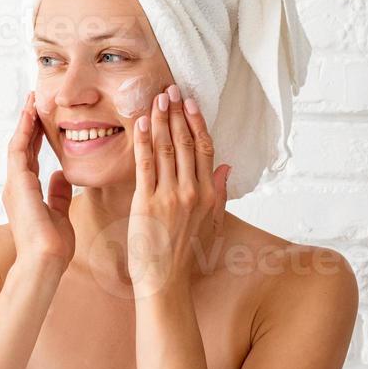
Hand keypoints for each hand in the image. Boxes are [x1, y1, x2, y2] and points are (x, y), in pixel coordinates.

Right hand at [3, 91, 74, 270]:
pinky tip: (32, 114)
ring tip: (32, 100)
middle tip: (33, 100)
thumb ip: (58, 194)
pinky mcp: (17, 183)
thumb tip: (61, 175)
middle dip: (27, 123)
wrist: (45, 259)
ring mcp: (14, 184)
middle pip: (20, 147)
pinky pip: (19, 149)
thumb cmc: (53, 245)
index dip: (34, 136)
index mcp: (25, 193)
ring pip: (17, 144)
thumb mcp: (60, 213)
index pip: (29, 157)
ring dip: (24, 121)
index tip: (41, 118)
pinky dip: (24, 130)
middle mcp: (15, 186)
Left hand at [128, 84, 229, 297]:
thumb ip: (220, 193)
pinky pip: (145, 164)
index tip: (190, 102)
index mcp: (210, 194)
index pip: (205, 148)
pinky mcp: (148, 202)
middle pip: (185, 142)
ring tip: (155, 99)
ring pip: (166, 148)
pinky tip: (140, 123)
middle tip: (170, 89)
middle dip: (176, 113)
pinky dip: (143, 141)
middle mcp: (193, 191)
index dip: (196, 121)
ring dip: (160, 120)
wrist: (165, 278)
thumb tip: (227, 166)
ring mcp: (171, 196)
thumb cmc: (184, 252)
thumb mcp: (211, 222)